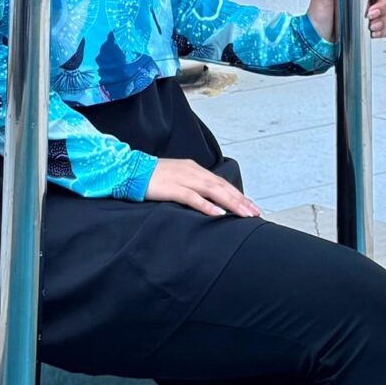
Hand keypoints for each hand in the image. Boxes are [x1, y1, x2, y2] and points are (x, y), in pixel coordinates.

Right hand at [144, 158, 261, 218]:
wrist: (129, 169)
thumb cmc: (153, 177)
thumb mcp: (177, 178)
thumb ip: (193, 186)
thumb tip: (208, 199)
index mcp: (195, 169)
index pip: (222, 183)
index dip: (238, 195)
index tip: (251, 206)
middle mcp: (193, 172)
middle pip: (222, 187)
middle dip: (241, 201)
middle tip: (256, 213)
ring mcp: (183, 179)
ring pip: (213, 191)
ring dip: (231, 203)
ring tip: (244, 214)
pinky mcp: (171, 188)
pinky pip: (193, 198)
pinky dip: (207, 205)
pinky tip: (218, 213)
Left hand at [306, 0, 385, 41]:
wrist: (316, 40)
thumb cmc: (317, 16)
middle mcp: (362, 0)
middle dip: (382, 5)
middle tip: (370, 13)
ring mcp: (366, 15)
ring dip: (383, 18)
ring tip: (370, 25)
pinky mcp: (367, 28)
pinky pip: (384, 28)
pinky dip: (382, 30)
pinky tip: (372, 32)